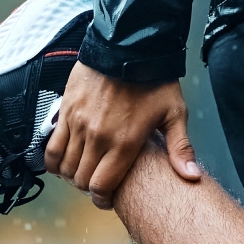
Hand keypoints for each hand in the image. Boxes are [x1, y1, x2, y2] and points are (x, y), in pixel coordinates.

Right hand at [45, 65, 202, 208]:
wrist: (127, 44)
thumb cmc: (154, 79)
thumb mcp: (174, 113)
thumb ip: (180, 148)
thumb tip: (192, 177)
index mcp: (123, 143)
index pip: (101, 186)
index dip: (102, 199)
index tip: (106, 198)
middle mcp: (97, 137)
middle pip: (81, 179)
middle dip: (88, 186)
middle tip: (97, 181)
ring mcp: (78, 124)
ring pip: (64, 166)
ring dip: (71, 173)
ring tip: (82, 169)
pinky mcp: (65, 111)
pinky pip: (51, 146)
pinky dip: (54, 159)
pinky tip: (63, 159)